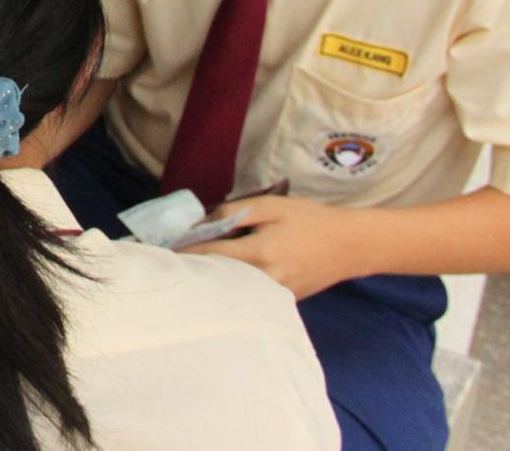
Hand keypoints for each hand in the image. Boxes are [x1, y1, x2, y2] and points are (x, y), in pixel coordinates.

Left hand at [182, 194, 367, 298]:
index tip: (158, 249)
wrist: (351, 245)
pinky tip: (220, 280)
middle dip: (192, 270)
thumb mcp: (271, 206)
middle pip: (216, 278)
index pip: (208, 254)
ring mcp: (275, 296)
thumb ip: (234, 212)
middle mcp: (264, 280)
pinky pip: (250, 296)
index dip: (182, 251)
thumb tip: (201, 222)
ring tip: (188, 271)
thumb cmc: (310, 219)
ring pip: (231, 291)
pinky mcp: (284, 303)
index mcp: (258, 253)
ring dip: (210, 281)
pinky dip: (232, 288)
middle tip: (166, 263)